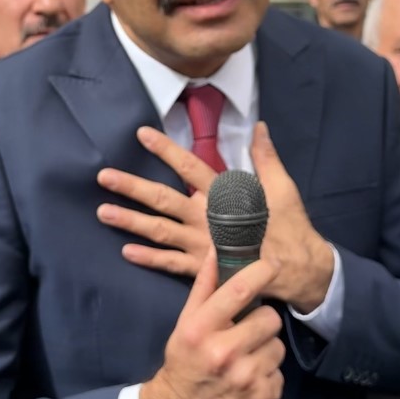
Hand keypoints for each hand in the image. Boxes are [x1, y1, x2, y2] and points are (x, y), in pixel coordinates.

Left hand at [97, 123, 335, 313]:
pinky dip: (148, 258)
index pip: (189, 167)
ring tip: (102, 212)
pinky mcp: (203, 269)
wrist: (297, 271)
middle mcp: (206, 218)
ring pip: (159, 231)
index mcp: (225, 195)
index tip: (142, 134)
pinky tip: (126, 251)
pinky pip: (170, 264)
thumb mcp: (282, 187)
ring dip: (130, 221)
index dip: (165, 149)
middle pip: (163, 199)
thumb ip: (266, 157)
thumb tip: (259, 127)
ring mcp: (202, 245)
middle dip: (132, 187)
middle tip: (103, 177)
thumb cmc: (289, 227)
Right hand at [140, 249, 284, 398]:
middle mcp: (224, 354)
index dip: (262, 271)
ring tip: (245, 356)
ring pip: (278, 346)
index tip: (273, 263)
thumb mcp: (185, 325)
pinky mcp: (264, 398)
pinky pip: (279, 372)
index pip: (239, 291)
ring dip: (265, 349)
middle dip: (261, 321)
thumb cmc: (184, 363)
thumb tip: (217, 249)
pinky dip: (267, 374)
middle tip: (247, 329)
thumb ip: (204, 287)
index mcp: (200, 331)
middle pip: (269, 318)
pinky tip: (248, 378)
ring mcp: (247, 379)